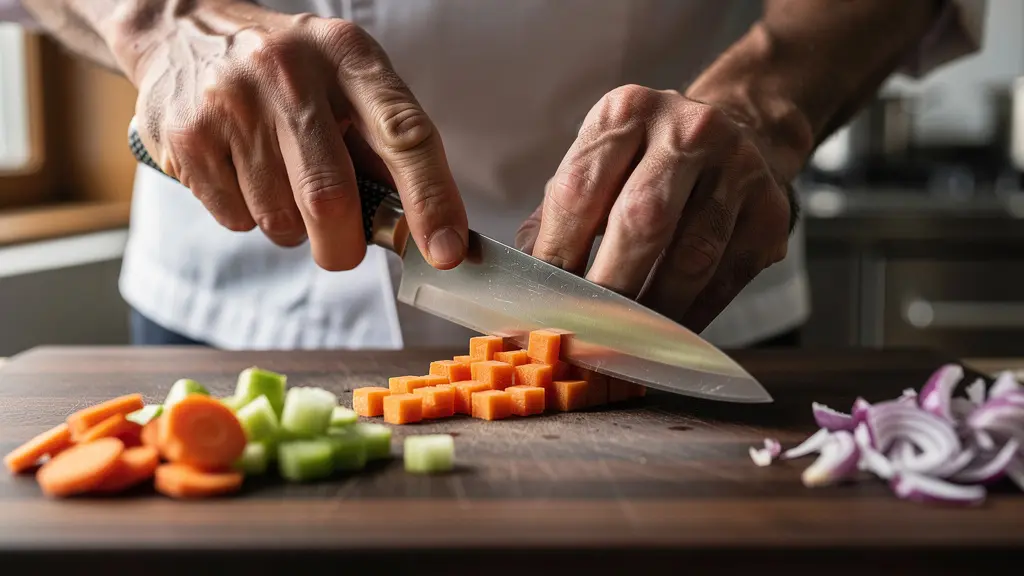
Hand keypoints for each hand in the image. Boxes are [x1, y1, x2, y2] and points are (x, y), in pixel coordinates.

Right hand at [110, 0, 466, 270]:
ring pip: (281, 220)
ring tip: (281, 185)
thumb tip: (428, 227)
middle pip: (331, 198)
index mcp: (348, 55)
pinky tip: (242, 175)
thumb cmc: (285, 70)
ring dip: (292, 228)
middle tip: (344, 247)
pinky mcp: (188, 136)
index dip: (432, 199)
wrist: (180, 33)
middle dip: (344, 245)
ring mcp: (232, 101)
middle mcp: (289, 72)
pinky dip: (250, 218)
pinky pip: (237, 220)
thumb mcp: (344, 80)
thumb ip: (384, 143)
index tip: (445, 251)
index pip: (405, 133)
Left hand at [516, 85, 795, 330]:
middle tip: (582, 339)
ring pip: (690, 259)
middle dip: (607, 292)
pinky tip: (665, 339)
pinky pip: (725, 279)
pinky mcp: (771, 210)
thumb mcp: (597, 168)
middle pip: (640, 223)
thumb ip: (556, 222)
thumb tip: (519, 290)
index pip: (580, 191)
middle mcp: (685, 130)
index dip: (558, 258)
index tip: (540, 308)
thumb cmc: (646, 165)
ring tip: (622, 350)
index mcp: (625, 113)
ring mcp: (738, 167)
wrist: (743, 135)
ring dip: (651, 316)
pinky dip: (691, 317)